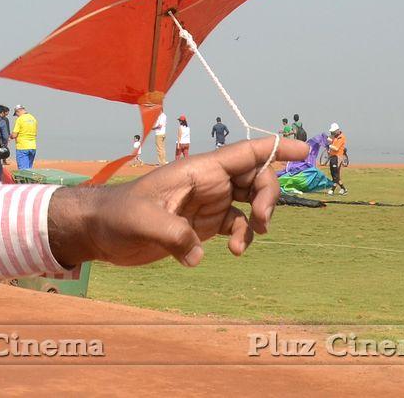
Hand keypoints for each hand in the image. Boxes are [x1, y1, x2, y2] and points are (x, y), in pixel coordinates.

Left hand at [46, 136, 305, 267]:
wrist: (101, 231)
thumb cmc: (117, 215)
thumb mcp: (141, 221)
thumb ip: (172, 234)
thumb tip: (196, 254)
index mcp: (198, 170)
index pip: (244, 153)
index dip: (275, 148)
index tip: (303, 149)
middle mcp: (208, 183)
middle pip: (256, 177)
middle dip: (270, 195)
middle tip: (262, 221)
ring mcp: (208, 203)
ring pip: (251, 201)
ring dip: (260, 218)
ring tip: (250, 239)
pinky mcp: (203, 225)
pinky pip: (238, 226)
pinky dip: (243, 238)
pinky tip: (231, 252)